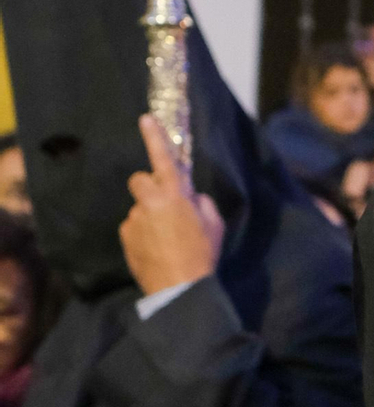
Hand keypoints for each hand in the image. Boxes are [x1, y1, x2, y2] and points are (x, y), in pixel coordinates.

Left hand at [120, 114, 224, 297]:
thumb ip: (203, 204)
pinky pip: (133, 227)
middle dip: (149, 187)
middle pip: (140, 179)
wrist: (179, 288)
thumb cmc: (202, 254)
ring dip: (149, 215)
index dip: (154, 136)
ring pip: (139, 207)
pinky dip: (142, 234)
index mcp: (176, 195)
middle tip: (163, 204)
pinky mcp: (126, 236)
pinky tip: (155, 249)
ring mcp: (135, 219)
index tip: (145, 118)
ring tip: (165, 239)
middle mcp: (151, 202)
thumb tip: (193, 198)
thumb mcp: (215, 225)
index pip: (163, 158)